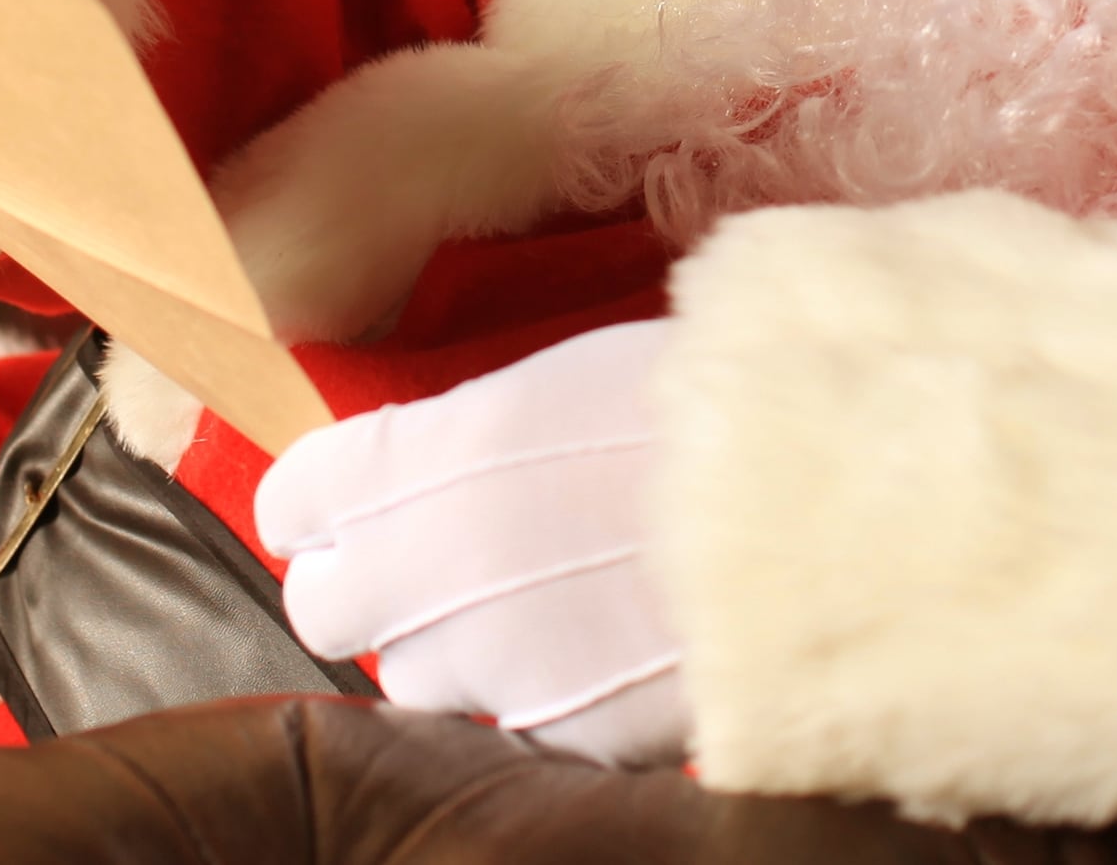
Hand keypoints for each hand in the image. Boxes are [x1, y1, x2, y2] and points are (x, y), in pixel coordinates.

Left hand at [257, 320, 689, 766]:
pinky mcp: (560, 736)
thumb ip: (470, 435)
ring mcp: (490, 667)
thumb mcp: (564, 379)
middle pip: (327, 609)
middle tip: (445, 568)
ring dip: (463, 652)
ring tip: (549, 607)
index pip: (292, 502)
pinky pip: (519, 728)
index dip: (324, 504)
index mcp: (417, 461)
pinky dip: (551, 698)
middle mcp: (427, 572)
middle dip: (374, 591)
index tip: (349, 507)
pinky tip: (611, 647)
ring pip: (417, 681)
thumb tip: (435, 464)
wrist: (824, 494)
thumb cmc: (712, 402)